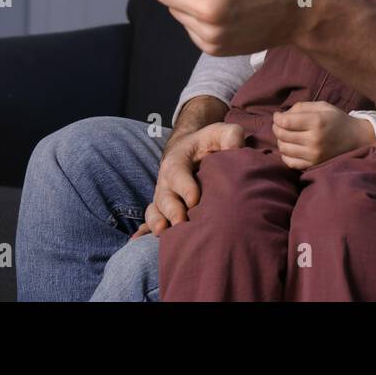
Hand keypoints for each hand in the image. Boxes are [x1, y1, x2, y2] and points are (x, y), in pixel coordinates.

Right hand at [130, 121, 244, 237]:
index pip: (177, 174)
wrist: (191, 150)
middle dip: (172, 211)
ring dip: (158, 222)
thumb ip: (230, 135)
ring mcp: (163, 196)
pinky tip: (140, 241)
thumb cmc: (208, 143)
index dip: (185, 187)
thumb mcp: (220, 133)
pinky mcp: (164, 209)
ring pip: (156, 210)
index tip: (195, 200)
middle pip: (164, 197)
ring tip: (164, 234)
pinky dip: (145, 231)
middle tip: (182, 223)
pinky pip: (151, 221)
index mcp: (177, 161)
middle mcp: (166, 181)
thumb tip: (236, 147)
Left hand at [273, 101, 374, 168]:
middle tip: (280, 124)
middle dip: (276, 128)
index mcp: (317, 122)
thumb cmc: (337, 120)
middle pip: (282, 135)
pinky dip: (285, 154)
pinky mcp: (313, 165)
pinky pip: (289, 162)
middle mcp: (314, 140)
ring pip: (284, 148)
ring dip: (280, 140)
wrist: (355, 139)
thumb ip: (302, 107)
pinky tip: (290, 147)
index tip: (278, 115)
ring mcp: (313, 155)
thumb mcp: (322, 106)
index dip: (277, 118)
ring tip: (285, 135)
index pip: (286, 122)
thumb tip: (281, 115)